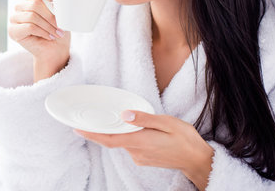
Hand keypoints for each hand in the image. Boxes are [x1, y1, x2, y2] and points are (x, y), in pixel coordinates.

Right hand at [8, 0, 70, 81]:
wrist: (56, 50)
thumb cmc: (60, 29)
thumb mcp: (63, 10)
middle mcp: (21, 6)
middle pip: (35, 4)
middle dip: (52, 16)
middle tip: (61, 27)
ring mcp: (15, 18)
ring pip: (33, 16)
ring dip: (49, 26)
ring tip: (57, 33)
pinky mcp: (13, 30)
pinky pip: (29, 26)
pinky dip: (43, 32)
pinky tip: (49, 37)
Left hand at [74, 111, 213, 190]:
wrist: (196, 159)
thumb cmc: (184, 138)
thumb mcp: (167, 122)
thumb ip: (144, 118)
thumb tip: (125, 114)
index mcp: (140, 141)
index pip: (110, 139)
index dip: (92, 135)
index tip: (77, 129)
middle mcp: (137, 152)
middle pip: (113, 140)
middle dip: (101, 130)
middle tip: (89, 118)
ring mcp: (139, 157)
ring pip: (122, 142)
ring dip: (117, 132)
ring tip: (117, 118)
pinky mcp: (143, 159)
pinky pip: (130, 146)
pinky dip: (127, 137)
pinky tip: (134, 128)